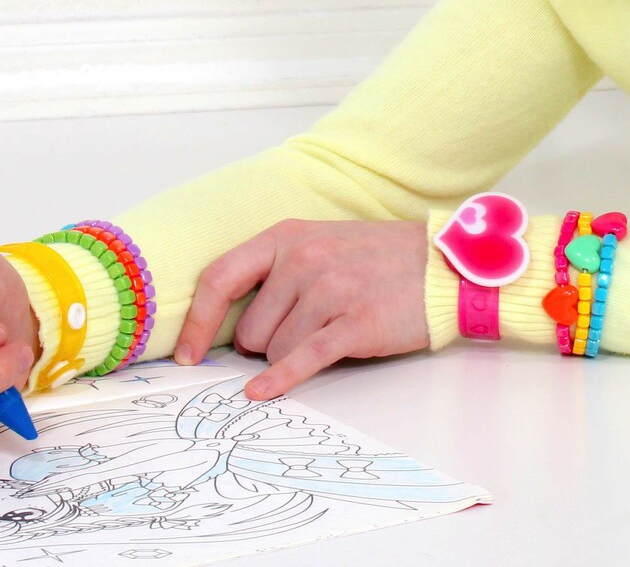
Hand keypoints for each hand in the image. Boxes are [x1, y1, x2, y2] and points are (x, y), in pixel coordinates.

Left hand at [173, 218, 430, 400]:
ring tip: (333, 330)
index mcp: (288, 237)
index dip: (198, 322)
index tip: (187, 353)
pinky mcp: (355, 323)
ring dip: (295, 355)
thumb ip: (276, 270)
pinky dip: (280, 380)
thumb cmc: (379, 258)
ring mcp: (330, 291)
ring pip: (276, 350)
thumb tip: (229, 321)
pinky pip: (303, 359)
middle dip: (268, 342)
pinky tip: (263, 392)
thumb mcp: (321, 242)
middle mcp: (304, 260)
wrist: (442, 266)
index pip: (220, 279)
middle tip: (306, 329)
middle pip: (251, 330)